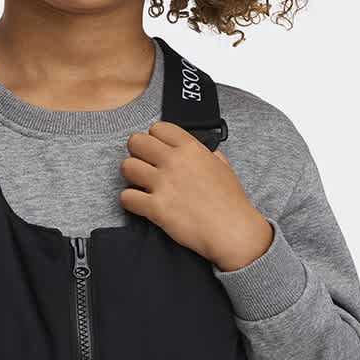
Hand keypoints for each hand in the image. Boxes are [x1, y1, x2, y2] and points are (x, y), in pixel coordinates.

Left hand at [119, 120, 273, 271]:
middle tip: (143, 164)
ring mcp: (164, 184)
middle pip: (136, 142)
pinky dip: (129, 201)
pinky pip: (126, 197)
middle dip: (137, 152)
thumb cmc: (231, 203)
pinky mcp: (156, 208)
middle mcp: (174, 162)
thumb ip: (207, 154)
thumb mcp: (223, 167)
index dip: (154, 138)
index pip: (158, 128)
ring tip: (140, 184)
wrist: (232, 231)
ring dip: (131, 176)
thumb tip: (201, 152)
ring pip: (127, 167)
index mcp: (191, 149)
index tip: (156, 149)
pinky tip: (140, 203)